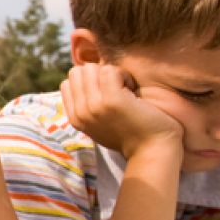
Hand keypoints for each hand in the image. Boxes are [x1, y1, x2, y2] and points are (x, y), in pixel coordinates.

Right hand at [59, 64, 183, 160]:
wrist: (151, 151)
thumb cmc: (131, 135)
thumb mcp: (99, 124)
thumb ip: (87, 107)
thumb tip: (84, 81)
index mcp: (76, 118)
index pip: (68, 83)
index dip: (88, 81)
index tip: (105, 94)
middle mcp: (81, 112)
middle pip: (77, 72)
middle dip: (97, 74)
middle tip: (116, 89)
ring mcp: (94, 106)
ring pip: (91, 69)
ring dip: (111, 74)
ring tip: (125, 90)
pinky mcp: (111, 100)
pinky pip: (109, 70)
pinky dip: (124, 75)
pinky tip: (132, 91)